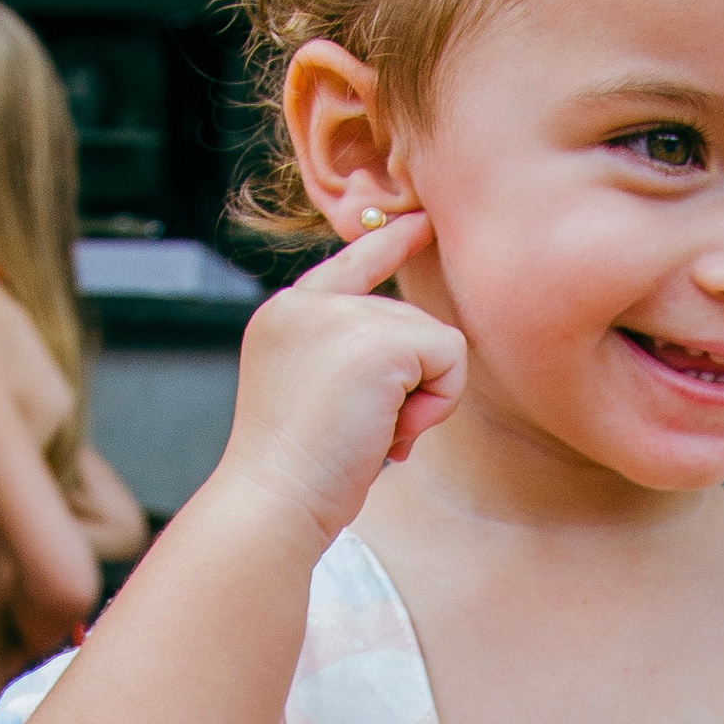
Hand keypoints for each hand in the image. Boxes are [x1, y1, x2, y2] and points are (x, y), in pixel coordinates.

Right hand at [211, 211, 465, 549]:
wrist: (273, 501)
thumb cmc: (297, 475)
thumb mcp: (315, 396)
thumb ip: (351, 359)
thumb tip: (418, 356)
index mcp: (285, 316)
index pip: (349, 264)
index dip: (390, 242)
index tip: (421, 221)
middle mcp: (307, 303)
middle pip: (407, 319)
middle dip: (405, 386)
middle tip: (365, 434)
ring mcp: (340, 316)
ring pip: (432, 339)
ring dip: (421, 400)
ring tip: (372, 435)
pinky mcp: (378, 341)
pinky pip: (450, 355)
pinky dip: (437, 403)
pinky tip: (393, 432)